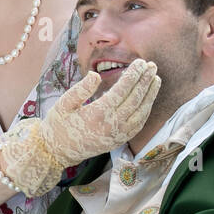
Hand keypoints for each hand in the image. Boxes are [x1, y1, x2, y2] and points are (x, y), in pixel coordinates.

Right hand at [0, 61, 160, 195]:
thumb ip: (80, 89)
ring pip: (141, 113)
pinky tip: (148, 99)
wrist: (57, 152)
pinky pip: (138, 125)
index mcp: (97, 114)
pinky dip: (146, 110)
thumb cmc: (58, 124)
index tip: (140, 62)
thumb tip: (96, 75)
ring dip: (150, 95)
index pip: (122, 91)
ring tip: (155, 78)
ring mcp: (117, 135)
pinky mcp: (119, 141)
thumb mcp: (63, 104)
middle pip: (135, 99)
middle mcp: (111, 126)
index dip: (133, 75)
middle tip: (152, 65)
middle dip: (145, 81)